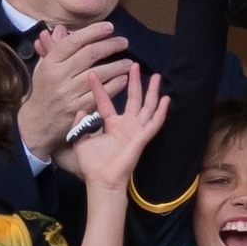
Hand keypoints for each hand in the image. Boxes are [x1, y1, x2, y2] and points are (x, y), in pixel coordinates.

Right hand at [18, 22, 132, 159]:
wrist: (38, 121)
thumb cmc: (45, 89)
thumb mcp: (44, 67)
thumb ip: (53, 48)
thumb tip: (61, 28)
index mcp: (51, 63)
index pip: (73, 41)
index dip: (93, 32)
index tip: (109, 27)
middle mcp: (60, 76)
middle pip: (90, 54)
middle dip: (111, 45)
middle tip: (124, 42)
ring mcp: (70, 93)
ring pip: (99, 74)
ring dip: (118, 66)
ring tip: (129, 62)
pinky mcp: (80, 108)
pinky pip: (102, 94)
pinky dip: (115, 85)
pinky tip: (124, 79)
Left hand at [71, 65, 169, 192]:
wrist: (101, 180)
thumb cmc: (92, 164)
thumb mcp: (81, 140)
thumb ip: (80, 124)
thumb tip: (80, 109)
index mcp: (111, 124)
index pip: (106, 101)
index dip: (100, 88)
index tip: (94, 73)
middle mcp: (126, 124)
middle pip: (133, 99)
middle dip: (135, 82)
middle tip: (136, 65)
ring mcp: (136, 130)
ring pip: (147, 106)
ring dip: (152, 91)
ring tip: (156, 76)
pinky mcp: (142, 137)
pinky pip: (155, 122)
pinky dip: (161, 111)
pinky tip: (166, 99)